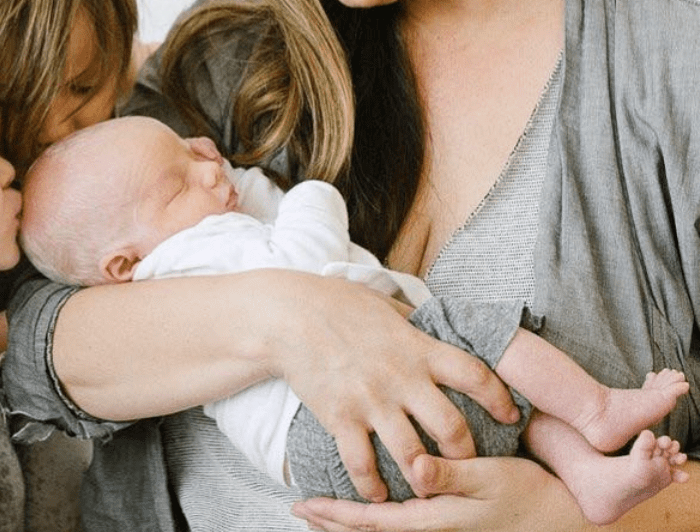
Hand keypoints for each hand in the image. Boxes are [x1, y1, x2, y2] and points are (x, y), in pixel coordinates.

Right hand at [270, 276, 518, 501]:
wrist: (288, 314)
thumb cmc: (337, 303)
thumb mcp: (385, 304)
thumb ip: (415, 320)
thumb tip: (438, 320)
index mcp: (417, 347)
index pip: (474, 375)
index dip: (499, 398)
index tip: (510, 413)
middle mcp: (400, 378)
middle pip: (451, 428)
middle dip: (466, 454)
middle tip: (467, 465)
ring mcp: (370, 401)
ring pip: (412, 456)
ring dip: (425, 480)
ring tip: (428, 489)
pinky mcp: (340, 417)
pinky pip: (362, 465)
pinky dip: (372, 487)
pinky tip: (378, 494)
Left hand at [290, 454, 582, 531]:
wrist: (566, 521)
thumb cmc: (529, 493)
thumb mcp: (491, 478)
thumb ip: (449, 475)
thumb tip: (413, 471)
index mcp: (435, 520)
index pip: (372, 522)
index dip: (335, 514)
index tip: (304, 505)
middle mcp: (434, 531)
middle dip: (333, 523)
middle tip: (300, 510)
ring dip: (350, 525)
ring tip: (322, 514)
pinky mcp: (452, 528)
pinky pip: (401, 528)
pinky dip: (376, 522)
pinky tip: (369, 514)